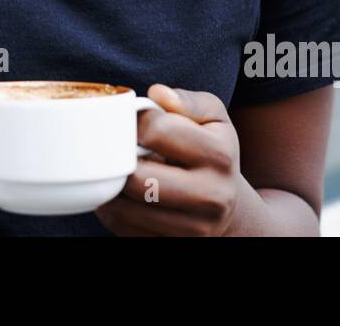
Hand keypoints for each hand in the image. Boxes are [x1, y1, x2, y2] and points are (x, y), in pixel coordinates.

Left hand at [94, 84, 240, 235]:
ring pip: (125, 208)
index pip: (156, 130)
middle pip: (137, 178)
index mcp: (220, 156)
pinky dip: (113, 208)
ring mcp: (193, 229)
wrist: (228, 204)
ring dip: (111, 185)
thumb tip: (157, 94)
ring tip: (119, 169)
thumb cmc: (213, 151)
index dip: (136, 120)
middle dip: (119, 159)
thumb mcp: (213, 117)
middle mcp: (212, 197)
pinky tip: (123, 193)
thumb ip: (188, 101)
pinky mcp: (172, 246)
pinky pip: (123, 227)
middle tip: (119, 148)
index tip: (136, 122)